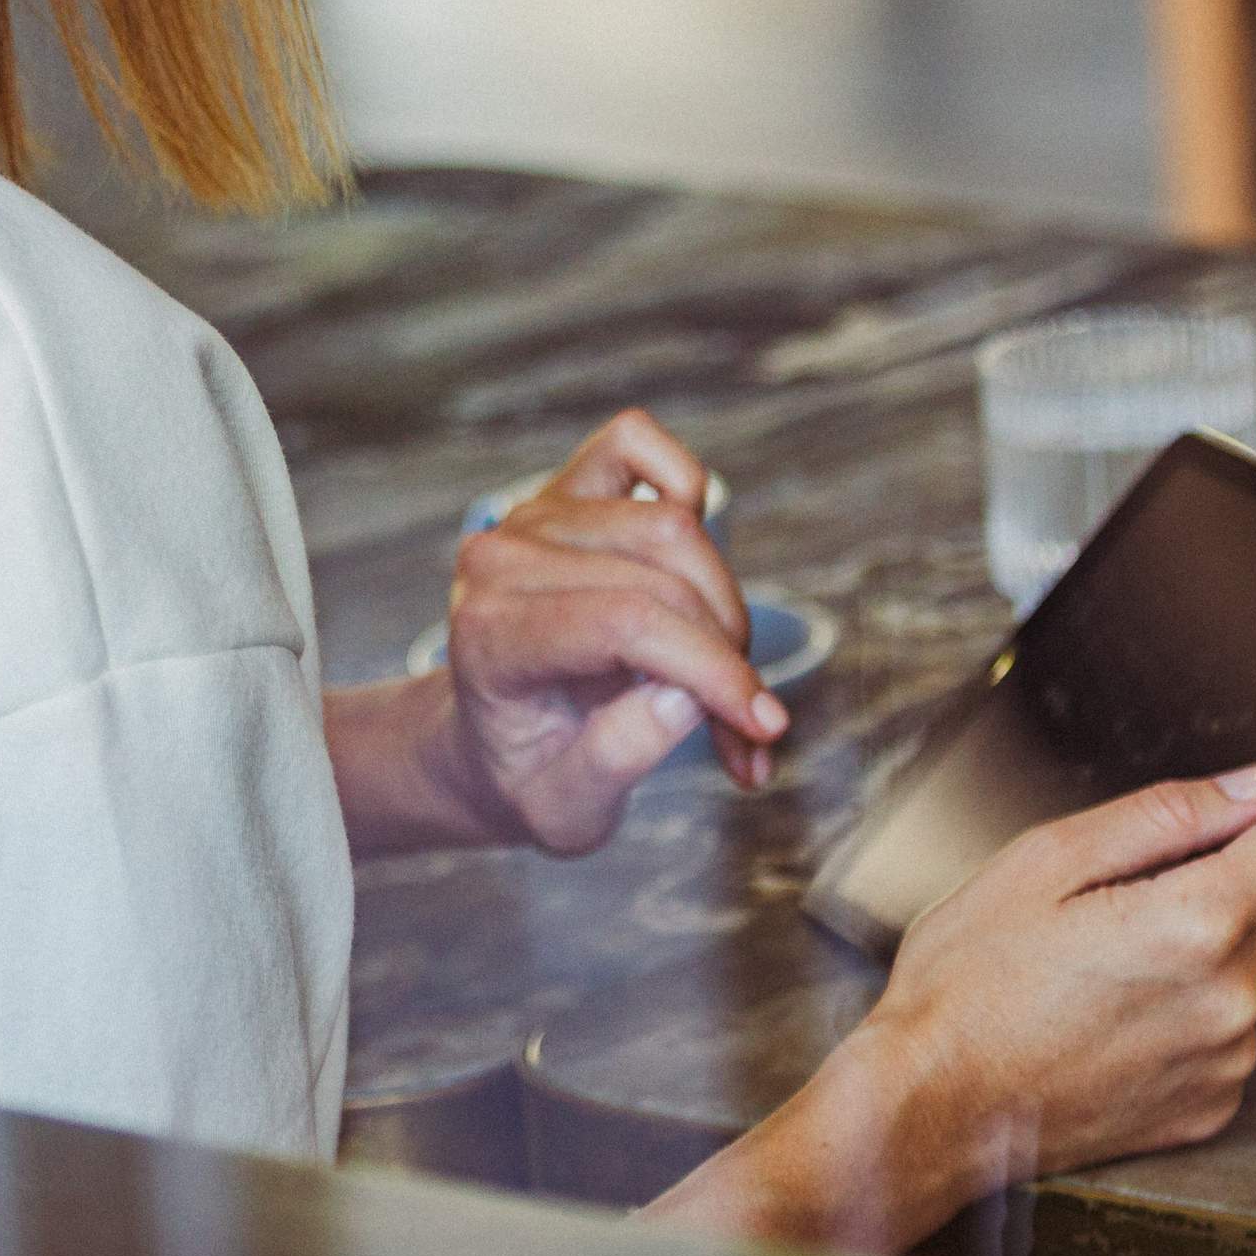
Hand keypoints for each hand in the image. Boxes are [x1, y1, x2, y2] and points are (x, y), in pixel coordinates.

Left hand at [438, 409, 783, 854]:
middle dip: (728, 656)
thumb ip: (620, 756)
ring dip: (725, 606)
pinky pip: (639, 445)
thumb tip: (687, 693)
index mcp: (491, 636)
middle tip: (746, 726)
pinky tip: (692, 572)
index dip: (712, 670)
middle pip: (663, 578)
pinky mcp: (564, 486)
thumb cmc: (532, 774)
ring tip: (726, 681)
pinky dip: (686, 491)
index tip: (765, 726)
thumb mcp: (567, 810)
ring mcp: (533, 513)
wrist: (490, 740)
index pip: (623, 623)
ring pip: (674, 525)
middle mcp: (503, 557)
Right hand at [874, 727, 1255, 1184]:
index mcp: (1194, 924)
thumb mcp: (1045, 862)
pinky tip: (1107, 1014)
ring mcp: (1225, 1059)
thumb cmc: (967, 985)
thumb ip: (1164, 817)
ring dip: (1189, 945)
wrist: (932, 1108)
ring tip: (1089, 966)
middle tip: (1105, 895)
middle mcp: (1230, 998)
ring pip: (1235, 963)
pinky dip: (1182, 1006)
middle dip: (1204, 877)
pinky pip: (1219, 1026)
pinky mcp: (1211, 1106)